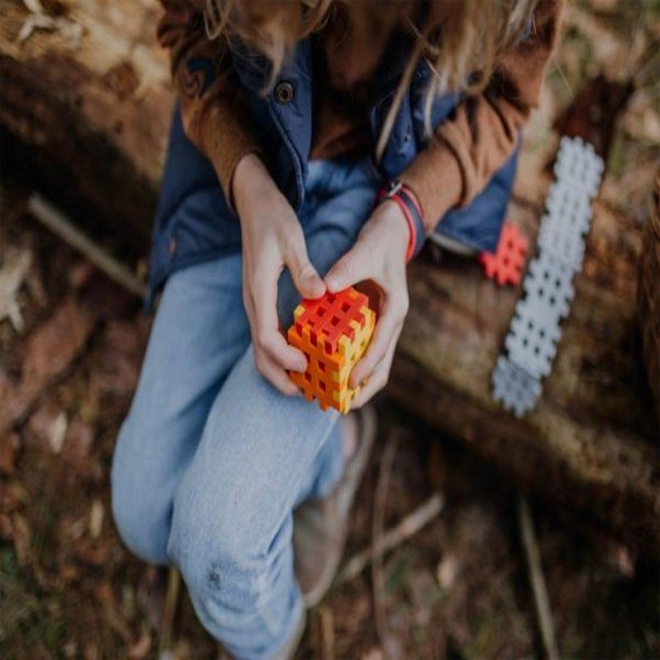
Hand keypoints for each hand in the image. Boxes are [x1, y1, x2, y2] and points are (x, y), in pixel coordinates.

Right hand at [233, 154, 325, 393]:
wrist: (253, 203)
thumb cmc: (272, 219)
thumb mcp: (291, 239)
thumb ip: (304, 270)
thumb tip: (318, 294)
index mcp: (259, 289)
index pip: (265, 336)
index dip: (284, 357)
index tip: (306, 366)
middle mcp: (253, 301)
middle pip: (259, 350)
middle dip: (279, 375)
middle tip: (304, 392)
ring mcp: (256, 302)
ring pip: (261, 346)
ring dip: (280, 368)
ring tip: (305, 383)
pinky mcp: (262, 300)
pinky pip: (268, 334)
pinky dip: (282, 352)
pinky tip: (302, 356)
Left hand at [324, 200, 409, 408]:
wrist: (391, 232)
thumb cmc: (381, 241)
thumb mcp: (365, 250)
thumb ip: (348, 268)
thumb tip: (326, 287)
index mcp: (395, 310)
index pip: (382, 346)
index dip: (366, 367)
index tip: (349, 382)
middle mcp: (390, 323)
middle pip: (381, 366)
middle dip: (363, 388)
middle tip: (341, 404)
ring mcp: (381, 325)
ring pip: (372, 363)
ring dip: (355, 381)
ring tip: (333, 396)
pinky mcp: (370, 322)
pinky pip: (360, 349)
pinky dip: (347, 362)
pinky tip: (327, 368)